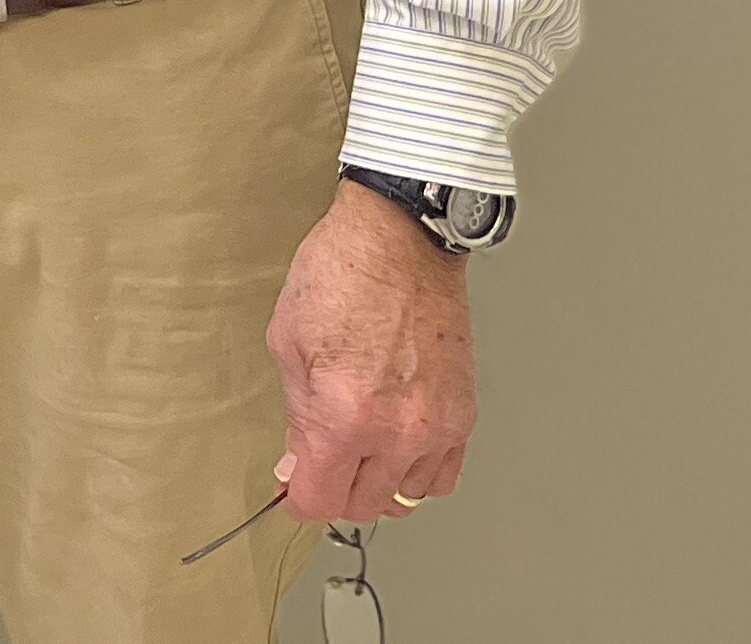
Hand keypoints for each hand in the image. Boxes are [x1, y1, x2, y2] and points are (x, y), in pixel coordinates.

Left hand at [268, 181, 475, 521]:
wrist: (400, 244)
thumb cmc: (342, 277)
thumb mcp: (288, 344)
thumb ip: (295, 416)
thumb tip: (297, 463)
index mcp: (343, 415)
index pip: (320, 500)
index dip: (298, 498)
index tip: (293, 486)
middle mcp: (396, 431)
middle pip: (362, 506)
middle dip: (333, 490)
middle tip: (319, 461)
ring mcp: (435, 427)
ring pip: (403, 499)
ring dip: (376, 484)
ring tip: (359, 450)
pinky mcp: (462, 416)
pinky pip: (440, 477)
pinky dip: (416, 473)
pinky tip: (395, 447)